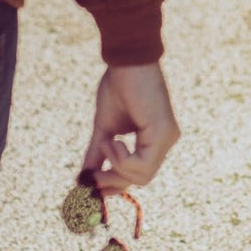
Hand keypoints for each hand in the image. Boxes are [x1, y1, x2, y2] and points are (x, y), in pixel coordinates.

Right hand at [81, 63, 179, 194]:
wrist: (125, 60)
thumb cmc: (118, 85)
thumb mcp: (105, 127)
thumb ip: (98, 153)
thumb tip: (83, 177)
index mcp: (154, 139)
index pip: (139, 173)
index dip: (116, 184)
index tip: (93, 190)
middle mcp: (165, 141)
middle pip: (141, 179)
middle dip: (113, 182)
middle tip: (90, 180)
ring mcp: (167, 138)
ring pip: (142, 176)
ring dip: (117, 165)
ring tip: (107, 142)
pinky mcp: (163, 133)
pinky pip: (142, 165)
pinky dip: (122, 158)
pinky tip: (115, 140)